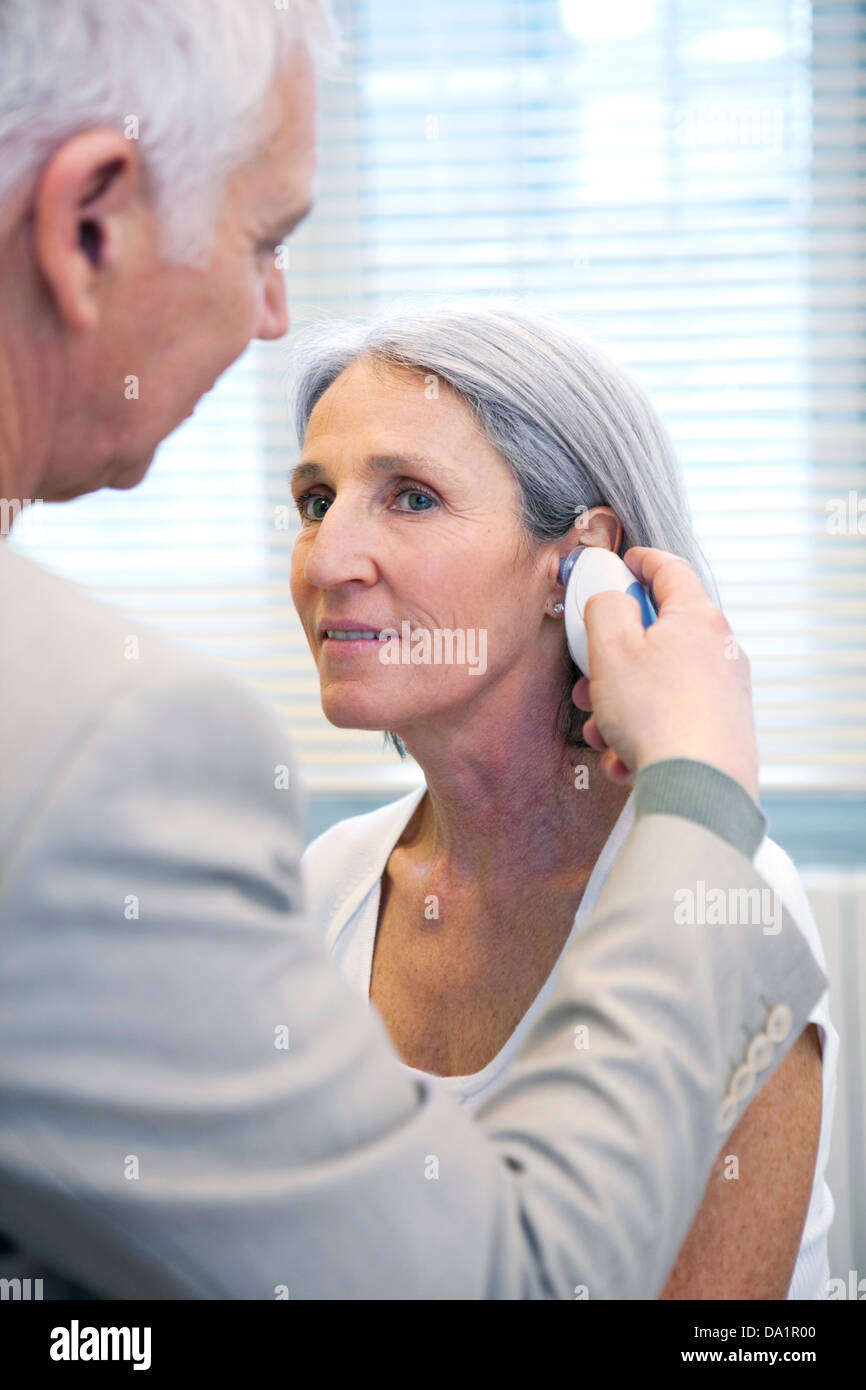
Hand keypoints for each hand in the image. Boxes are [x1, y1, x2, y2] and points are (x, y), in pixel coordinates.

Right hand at [572, 548, 759, 802]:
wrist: (699, 789)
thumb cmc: (656, 714)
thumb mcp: (611, 648)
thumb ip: (604, 609)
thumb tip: (610, 601)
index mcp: (698, 619)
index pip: (672, 570)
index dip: (643, 561)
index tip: (625, 562)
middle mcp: (721, 651)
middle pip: (659, 637)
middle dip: (613, 658)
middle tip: (588, 675)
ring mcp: (726, 694)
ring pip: (659, 685)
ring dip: (620, 704)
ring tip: (600, 731)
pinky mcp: (724, 732)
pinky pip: (672, 721)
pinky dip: (643, 735)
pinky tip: (624, 760)